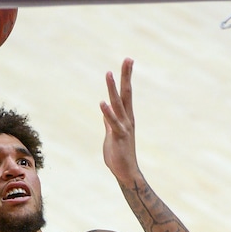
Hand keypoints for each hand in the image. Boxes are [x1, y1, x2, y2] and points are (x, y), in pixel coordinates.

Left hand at [99, 58, 141, 186]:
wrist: (126, 172)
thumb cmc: (119, 154)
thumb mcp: (111, 134)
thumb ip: (109, 121)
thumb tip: (105, 110)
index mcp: (126, 117)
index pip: (126, 94)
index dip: (126, 77)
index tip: (128, 61)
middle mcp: (127, 119)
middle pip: (126, 94)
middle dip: (126, 76)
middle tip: (128, 59)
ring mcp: (124, 127)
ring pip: (118, 104)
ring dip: (112, 89)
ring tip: (109, 74)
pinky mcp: (118, 137)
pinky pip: (112, 123)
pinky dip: (107, 113)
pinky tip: (102, 102)